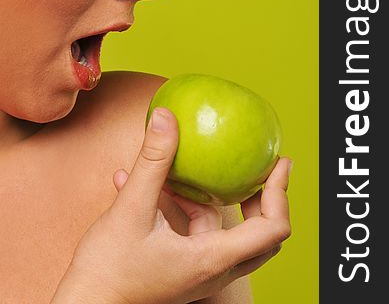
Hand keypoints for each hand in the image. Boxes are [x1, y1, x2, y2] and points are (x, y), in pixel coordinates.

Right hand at [50, 107, 291, 303]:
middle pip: (261, 236)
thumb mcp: (131, 208)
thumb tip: (166, 117)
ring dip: (220, 200)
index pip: (272, 229)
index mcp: (212, 259)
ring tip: (201, 168)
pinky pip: (196, 234)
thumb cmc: (108, 271)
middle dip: (264, 199)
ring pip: (227, 234)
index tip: (278, 161)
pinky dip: (187, 208)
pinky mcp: (179, 269)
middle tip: (259, 167)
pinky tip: (155, 184)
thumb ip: (153, 161)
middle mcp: (212, 270)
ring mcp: (196, 272)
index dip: (281, 192)